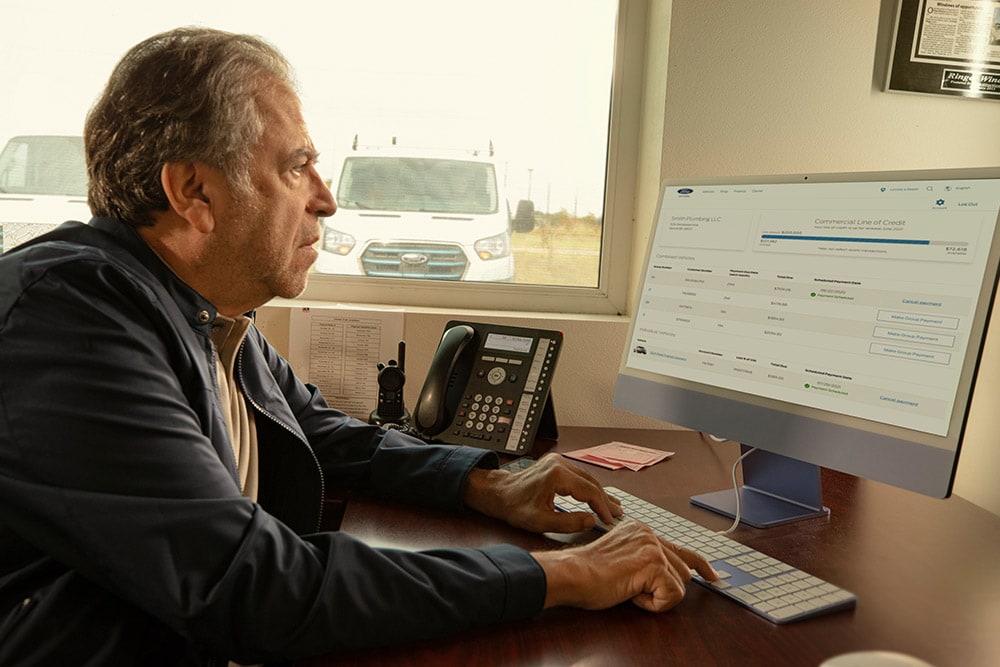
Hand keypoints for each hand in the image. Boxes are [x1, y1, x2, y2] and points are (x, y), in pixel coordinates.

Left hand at [462, 453, 622, 532]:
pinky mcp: (556, 463)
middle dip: (605, 500)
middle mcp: (559, 464)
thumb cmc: (515, 507)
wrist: (499, 493)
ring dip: (599, 493)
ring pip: (587, 478)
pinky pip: (579, 476)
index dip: (602, 507)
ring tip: (613, 506)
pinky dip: (589, 487)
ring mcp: (558, 461)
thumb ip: (568, 523)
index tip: (610, 520)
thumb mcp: (541, 522)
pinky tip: (597, 495)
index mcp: (557, 475)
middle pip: (591, 482)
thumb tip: (590, 520)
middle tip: (619, 514)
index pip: (589, 491)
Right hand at [533, 519, 717, 611]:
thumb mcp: (621, 558)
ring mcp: (652, 547)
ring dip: (656, 596)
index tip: (712, 576)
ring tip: (628, 589)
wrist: (572, 574)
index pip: (680, 549)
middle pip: (683, 571)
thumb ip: (644, 559)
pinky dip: (653, 604)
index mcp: (641, 530)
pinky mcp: (653, 563)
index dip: (700, 565)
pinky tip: (631, 594)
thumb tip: (669, 574)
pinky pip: (671, 596)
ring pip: (679, 585)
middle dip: (665, 588)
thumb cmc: (588, 572)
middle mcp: (649, 534)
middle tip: (634, 591)